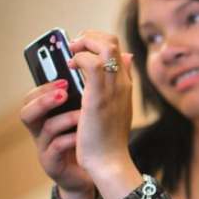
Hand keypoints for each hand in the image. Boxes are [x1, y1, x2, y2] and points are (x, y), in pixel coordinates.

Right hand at [20, 79, 94, 198]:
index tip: (66, 77)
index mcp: (49, 115)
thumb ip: (89, 94)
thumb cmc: (91, 141)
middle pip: (27, 109)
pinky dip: (70, 139)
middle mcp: (42, 129)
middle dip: (44, 99)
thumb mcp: (89, 115)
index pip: (34, 94)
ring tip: (82, 115)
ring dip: (64, 118)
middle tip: (64, 92)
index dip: (46, 85)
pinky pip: (56, 148)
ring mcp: (45, 147)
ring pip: (43, 128)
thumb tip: (102, 66)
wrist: (96, 172)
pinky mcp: (53, 163)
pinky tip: (83, 136)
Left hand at [67, 31, 142, 198]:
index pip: (117, 49)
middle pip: (112, 41)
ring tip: (71, 56)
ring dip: (83, 44)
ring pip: (105, 46)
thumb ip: (119, 85)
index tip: (81, 52)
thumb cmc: (108, 140)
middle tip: (73, 49)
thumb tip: (127, 58)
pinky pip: (91, 62)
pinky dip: (79, 58)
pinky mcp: (98, 95)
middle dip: (89, 37)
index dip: (97, 43)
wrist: (109, 161)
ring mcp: (114, 88)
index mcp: (126, 85)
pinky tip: (70, 68)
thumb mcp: (117, 109)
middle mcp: (123, 82)